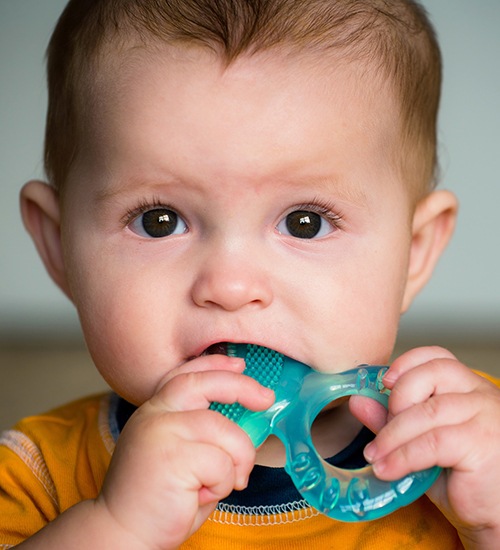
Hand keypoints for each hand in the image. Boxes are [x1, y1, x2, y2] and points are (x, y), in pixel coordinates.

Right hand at [95, 354, 274, 548]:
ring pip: (224, 430)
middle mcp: (155, 415)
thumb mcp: (180, 454)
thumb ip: (203, 433)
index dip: (214, 365)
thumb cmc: (159, 499)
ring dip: (237, 459)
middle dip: (241, 387)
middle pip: (205, 384)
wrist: (122, 535)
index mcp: (155, 411)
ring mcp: (161, 433)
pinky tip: (201, 496)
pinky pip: (222, 463)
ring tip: (223, 483)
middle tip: (266, 399)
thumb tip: (246, 418)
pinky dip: (223, 482)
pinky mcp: (172, 458)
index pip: (186, 375)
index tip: (239, 365)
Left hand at [350, 346, 499, 547]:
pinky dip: (402, 456)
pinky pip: (432, 443)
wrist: (494, 515)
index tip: (383, 381)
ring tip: (375, 456)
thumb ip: (392, 419)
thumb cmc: (462, 477)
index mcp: (468, 387)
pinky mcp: (481, 444)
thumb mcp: (421, 442)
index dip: (407, 363)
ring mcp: (485, 417)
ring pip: (427, 412)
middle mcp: (480, 395)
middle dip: (397, 398)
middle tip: (381, 429)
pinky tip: (387, 469)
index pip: (438, 357)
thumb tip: (358, 401)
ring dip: (392, 435)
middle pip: (432, 374)